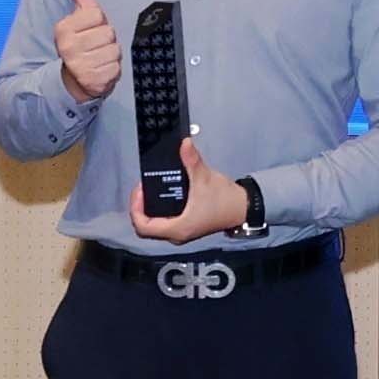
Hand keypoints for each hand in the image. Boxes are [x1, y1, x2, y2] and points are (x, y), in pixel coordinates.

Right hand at [55, 0, 121, 102]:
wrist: (74, 79)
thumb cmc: (81, 41)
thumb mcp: (79, 15)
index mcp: (63, 29)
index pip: (97, 14)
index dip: (99, 21)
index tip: (90, 30)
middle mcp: (68, 48)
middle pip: (108, 33)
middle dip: (107, 39)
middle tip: (96, 46)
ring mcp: (79, 66)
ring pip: (114, 50)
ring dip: (111, 54)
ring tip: (98, 57)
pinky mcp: (92, 81)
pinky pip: (116, 68)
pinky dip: (112, 70)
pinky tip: (101, 70)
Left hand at [130, 134, 251, 242]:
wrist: (242, 207)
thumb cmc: (224, 199)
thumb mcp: (204, 178)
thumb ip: (191, 161)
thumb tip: (184, 144)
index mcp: (177, 228)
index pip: (143, 226)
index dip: (136, 208)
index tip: (141, 190)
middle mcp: (177, 234)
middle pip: (145, 227)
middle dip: (140, 207)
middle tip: (144, 189)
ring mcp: (181, 232)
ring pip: (154, 226)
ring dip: (148, 210)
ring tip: (150, 190)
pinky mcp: (186, 227)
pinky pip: (163, 223)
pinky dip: (158, 212)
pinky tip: (162, 196)